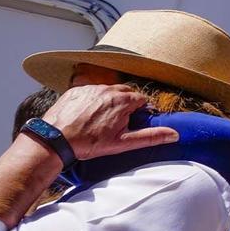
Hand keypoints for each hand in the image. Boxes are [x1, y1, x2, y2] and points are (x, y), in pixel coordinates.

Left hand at [43, 84, 174, 160]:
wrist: (55, 139)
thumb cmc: (89, 143)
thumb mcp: (123, 143)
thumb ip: (150, 136)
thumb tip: (173, 134)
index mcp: (123, 101)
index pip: (140, 100)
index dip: (138, 111)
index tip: (130, 122)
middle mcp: (108, 89)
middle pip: (125, 93)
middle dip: (124, 104)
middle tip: (116, 122)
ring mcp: (91, 88)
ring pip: (107, 91)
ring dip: (108, 102)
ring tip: (99, 119)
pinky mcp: (76, 89)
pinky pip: (90, 91)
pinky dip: (91, 100)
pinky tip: (86, 114)